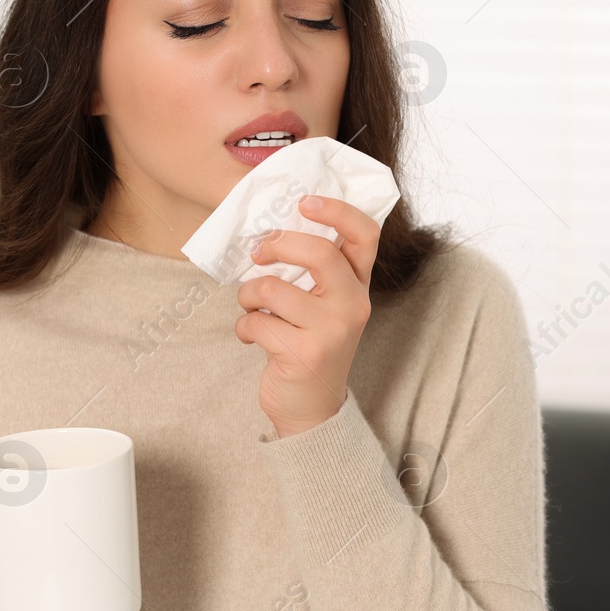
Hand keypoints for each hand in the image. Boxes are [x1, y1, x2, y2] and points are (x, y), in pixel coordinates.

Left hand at [234, 195, 380, 438]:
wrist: (311, 408)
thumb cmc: (311, 345)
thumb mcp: (324, 305)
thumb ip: (313, 270)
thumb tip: (272, 227)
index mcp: (358, 285)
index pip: (365, 235)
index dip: (337, 211)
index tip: (305, 202)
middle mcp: (353, 305)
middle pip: (319, 252)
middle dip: (277, 245)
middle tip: (259, 253)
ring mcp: (331, 331)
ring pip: (272, 288)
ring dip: (248, 295)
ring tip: (251, 308)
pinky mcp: (303, 353)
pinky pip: (256, 322)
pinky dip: (244, 327)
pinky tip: (252, 336)